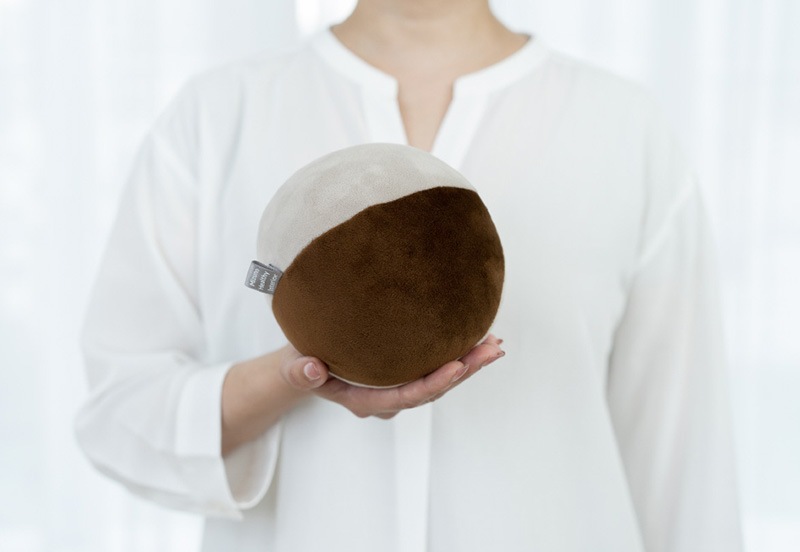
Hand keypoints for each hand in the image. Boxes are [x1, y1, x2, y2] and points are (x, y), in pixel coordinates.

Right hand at [279, 335, 504, 418]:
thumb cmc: (303, 363)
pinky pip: (435, 368)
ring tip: (494, 344)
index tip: (457, 366)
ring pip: (439, 380)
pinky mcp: (404, 374)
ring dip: (468, 363)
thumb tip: (311, 370)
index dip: (433, 383)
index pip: (405, 395)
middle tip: (491, 350)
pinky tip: (478, 339)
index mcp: (365, 399)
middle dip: (464, 370)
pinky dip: (458, 355)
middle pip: (432, 389)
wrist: (305, 365)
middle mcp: (387, 398)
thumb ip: (300, 372)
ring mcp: (398, 387)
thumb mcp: (295, 366)